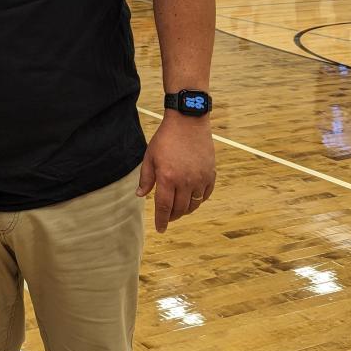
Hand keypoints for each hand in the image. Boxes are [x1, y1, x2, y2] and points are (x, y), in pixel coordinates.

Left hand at [136, 114, 215, 232]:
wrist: (188, 122)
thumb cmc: (166, 138)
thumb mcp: (150, 156)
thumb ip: (146, 178)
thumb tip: (140, 195)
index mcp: (167, 178)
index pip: (164, 207)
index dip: (161, 221)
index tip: (160, 229)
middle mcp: (185, 181)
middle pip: (179, 209)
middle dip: (172, 217)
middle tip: (167, 218)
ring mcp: (200, 178)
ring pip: (194, 205)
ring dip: (185, 210)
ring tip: (178, 209)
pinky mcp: (210, 174)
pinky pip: (205, 195)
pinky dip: (199, 201)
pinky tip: (192, 199)